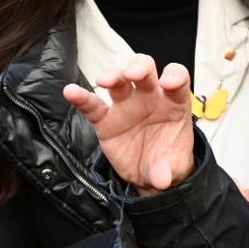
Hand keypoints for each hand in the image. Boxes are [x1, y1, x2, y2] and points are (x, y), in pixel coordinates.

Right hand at [62, 54, 194, 195]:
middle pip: (145, 70)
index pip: (177, 78)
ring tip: (105, 81)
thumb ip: (168, 171)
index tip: (168, 83)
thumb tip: (161, 180)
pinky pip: (92, 105)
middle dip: (138, 67)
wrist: (148, 175)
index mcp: (173, 103)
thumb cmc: (167, 161)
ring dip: (112, 75)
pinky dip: (81, 97)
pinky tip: (71, 92)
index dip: (174, 76)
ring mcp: (126, 105)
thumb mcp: (174, 168)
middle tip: (132, 74)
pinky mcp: (106, 119)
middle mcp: (150, 97)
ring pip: (119, 80)